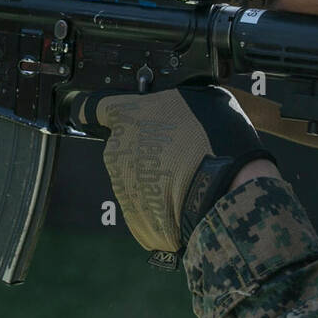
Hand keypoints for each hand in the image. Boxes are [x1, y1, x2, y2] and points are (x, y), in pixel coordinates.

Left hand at [78, 85, 277, 254]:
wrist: (222, 194)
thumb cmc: (214, 142)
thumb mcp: (202, 99)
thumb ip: (175, 103)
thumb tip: (176, 106)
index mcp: (127, 116)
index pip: (95, 108)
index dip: (106, 113)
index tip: (110, 117)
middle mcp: (117, 151)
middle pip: (124, 147)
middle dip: (147, 150)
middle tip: (179, 153)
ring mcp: (122, 187)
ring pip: (136, 179)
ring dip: (158, 180)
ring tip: (190, 179)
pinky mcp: (135, 218)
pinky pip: (148, 209)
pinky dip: (164, 207)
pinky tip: (188, 201)